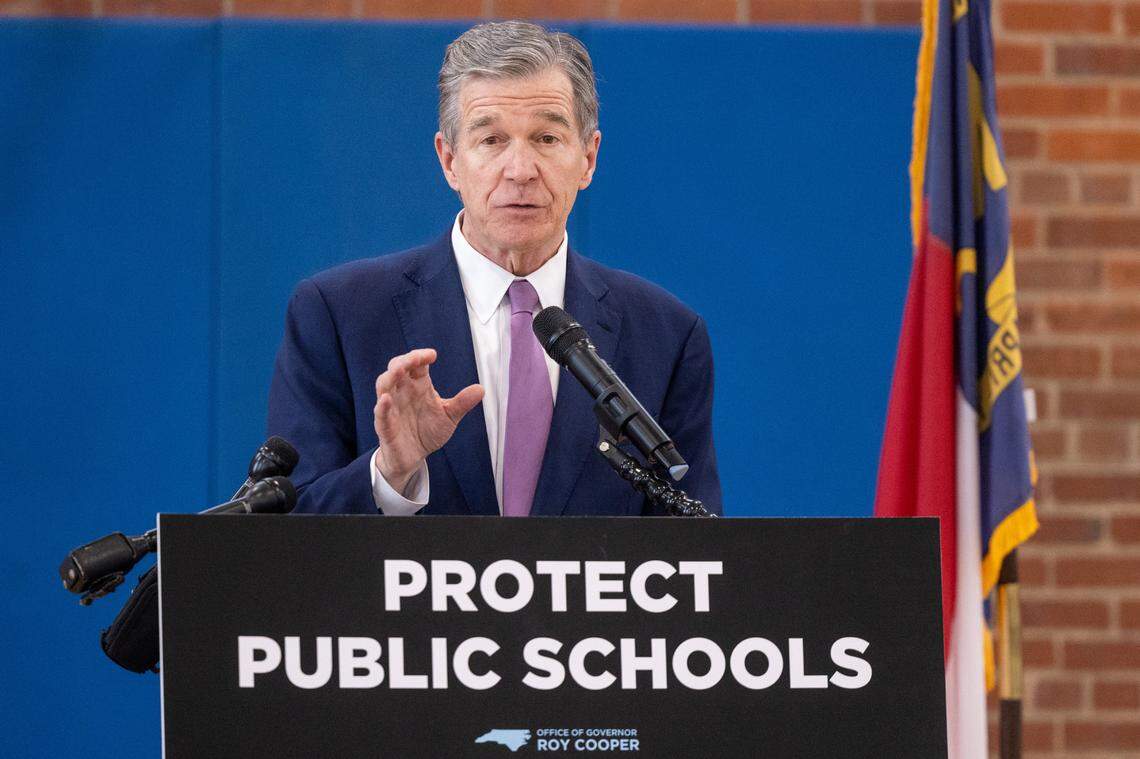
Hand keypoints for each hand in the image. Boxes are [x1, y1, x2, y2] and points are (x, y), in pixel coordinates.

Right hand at [373, 348, 483, 492]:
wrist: (414, 457)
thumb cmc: (428, 431)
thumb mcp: (449, 417)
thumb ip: (462, 403)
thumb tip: (481, 389)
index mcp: (418, 386)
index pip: (416, 364)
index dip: (421, 356)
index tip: (433, 355)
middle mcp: (402, 392)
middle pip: (396, 368)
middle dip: (404, 361)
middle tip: (416, 358)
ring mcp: (391, 408)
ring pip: (384, 386)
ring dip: (390, 376)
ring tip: (399, 370)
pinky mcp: (385, 426)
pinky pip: (380, 414)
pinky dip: (382, 406)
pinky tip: (386, 400)